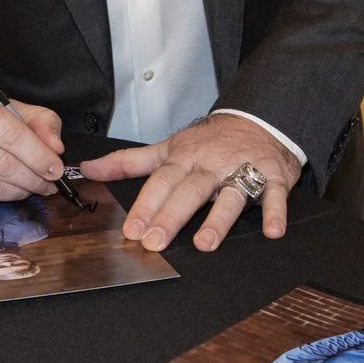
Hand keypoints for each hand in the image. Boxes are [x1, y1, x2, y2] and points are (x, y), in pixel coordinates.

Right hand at [0, 87, 65, 207]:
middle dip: (32, 178)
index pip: (9, 133)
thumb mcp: (5, 106)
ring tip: (29, 189)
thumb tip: (56, 148)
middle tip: (48, 184)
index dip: (38, 155)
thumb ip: (39, 121)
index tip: (56, 169)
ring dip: (15, 192)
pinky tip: (1, 193)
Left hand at [84, 114, 303, 251]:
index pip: (161, 182)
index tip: (131, 231)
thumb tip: (87, 169)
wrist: (258, 119)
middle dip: (172, 216)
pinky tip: (272, 231)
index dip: (146, 206)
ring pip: (230, 195)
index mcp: (185, 158)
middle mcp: (212, 165)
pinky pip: (275, 195)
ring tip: (205, 243)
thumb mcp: (168, 147)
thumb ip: (128, 162)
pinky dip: (276, 212)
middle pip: (190, 191)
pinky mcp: (273, 177)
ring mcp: (243, 170)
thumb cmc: (209, 140)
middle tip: (155, 242)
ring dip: (219, 219)